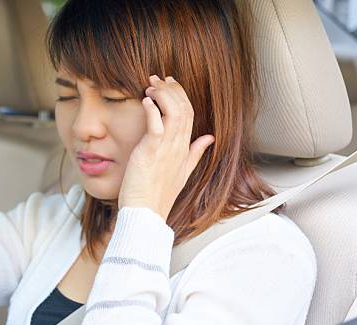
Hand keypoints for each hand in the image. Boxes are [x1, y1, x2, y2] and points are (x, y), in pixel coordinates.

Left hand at [117, 75, 214, 220]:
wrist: (146, 214)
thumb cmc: (158, 194)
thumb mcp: (183, 172)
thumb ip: (196, 152)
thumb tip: (210, 138)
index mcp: (186, 148)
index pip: (189, 113)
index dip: (180, 94)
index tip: (169, 82)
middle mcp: (179, 146)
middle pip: (183, 108)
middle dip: (172, 88)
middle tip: (157, 78)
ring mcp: (166, 149)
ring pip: (173, 112)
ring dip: (162, 94)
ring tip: (151, 86)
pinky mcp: (151, 152)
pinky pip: (156, 125)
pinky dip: (152, 110)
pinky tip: (146, 100)